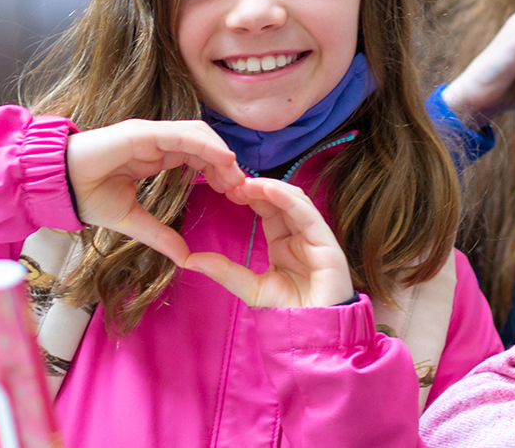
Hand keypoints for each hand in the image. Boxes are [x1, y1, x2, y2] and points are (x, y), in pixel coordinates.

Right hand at [65, 119, 244, 265]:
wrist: (57, 186)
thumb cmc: (87, 196)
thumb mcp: (131, 220)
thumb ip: (159, 234)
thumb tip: (185, 256)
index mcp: (155, 155)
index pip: (197, 156)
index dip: (218, 171)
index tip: (235, 193)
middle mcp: (156, 141)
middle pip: (203, 144)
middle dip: (226, 163)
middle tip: (243, 187)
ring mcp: (149, 133)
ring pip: (197, 134)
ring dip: (220, 153)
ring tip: (237, 175)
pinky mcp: (140, 132)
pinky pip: (180, 134)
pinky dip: (205, 144)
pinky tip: (223, 159)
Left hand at [183, 178, 354, 307]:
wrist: (309, 335)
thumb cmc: (285, 312)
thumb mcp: (248, 287)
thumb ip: (223, 270)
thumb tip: (188, 260)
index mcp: (284, 243)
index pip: (269, 208)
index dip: (250, 195)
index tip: (225, 187)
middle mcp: (301, 236)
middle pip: (281, 199)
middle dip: (257, 187)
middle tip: (231, 180)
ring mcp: (316, 238)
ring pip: (295, 200)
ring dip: (270, 188)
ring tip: (245, 183)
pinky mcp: (327, 243)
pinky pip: (308, 214)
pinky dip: (288, 199)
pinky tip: (268, 188)